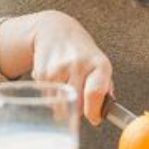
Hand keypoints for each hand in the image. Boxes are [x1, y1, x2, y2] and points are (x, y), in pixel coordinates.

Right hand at [0, 10, 112, 124]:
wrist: (58, 31)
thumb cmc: (83, 53)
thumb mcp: (100, 65)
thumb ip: (105, 89)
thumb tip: (105, 112)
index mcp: (99, 65)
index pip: (95, 93)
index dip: (93, 111)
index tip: (94, 118)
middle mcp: (80, 64)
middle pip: (76, 103)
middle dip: (78, 111)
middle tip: (79, 106)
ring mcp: (60, 68)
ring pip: (61, 104)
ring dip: (63, 105)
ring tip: (67, 89)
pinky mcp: (43, 72)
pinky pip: (48, 97)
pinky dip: (52, 96)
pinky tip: (56, 82)